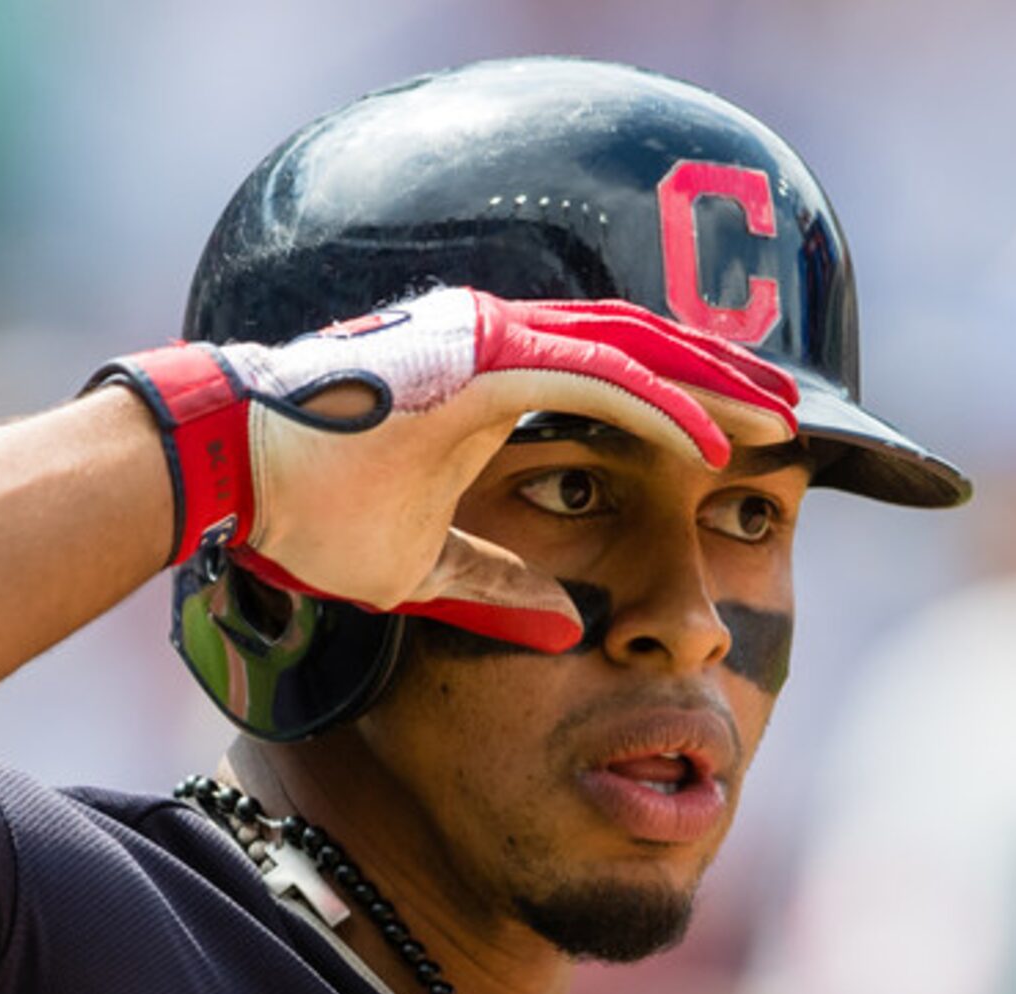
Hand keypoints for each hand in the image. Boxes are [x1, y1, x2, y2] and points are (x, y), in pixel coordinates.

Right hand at [91, 288, 799, 649]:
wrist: (226, 475)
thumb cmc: (305, 515)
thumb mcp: (422, 570)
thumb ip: (495, 589)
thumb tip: (564, 631)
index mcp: (487, 382)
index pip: (609, 379)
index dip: (680, 408)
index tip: (738, 451)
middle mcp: (496, 342)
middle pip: (639, 349)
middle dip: (719, 385)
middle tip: (789, 425)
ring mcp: (488, 339)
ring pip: (632, 349)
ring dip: (709, 389)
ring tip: (775, 427)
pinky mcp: (477, 358)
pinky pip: (592, 379)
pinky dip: (657, 411)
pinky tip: (707, 450)